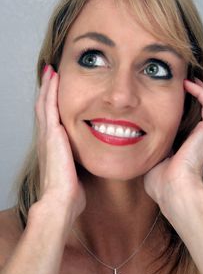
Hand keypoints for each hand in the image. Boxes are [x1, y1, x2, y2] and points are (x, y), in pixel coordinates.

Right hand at [34, 65, 85, 219]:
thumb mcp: (74, 174)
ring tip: (51, 71)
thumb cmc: (69, 193)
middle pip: (44, 108)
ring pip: (44, 103)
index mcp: (53, 147)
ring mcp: (47, 135)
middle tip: (51, 75)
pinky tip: (54, 78)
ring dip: (48, 86)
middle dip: (48, 91)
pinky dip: (50, 91)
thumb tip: (87, 166)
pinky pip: (49, 106)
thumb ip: (78, 165)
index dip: (52, 105)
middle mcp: (47, 138)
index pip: (51, 120)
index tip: (57, 92)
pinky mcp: (52, 134)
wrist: (60, 202)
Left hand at [144, 78, 202, 210]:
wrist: (172, 191)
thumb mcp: (150, 160)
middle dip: (198, 95)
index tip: (172, 95)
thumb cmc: (161, 183)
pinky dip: (202, 92)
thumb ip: (145, 150)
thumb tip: (131, 144)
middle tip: (187, 83)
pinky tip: (190, 84)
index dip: (186, 107)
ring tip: (191, 80)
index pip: (191, 121)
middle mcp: (198, 138)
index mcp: (186, 144)